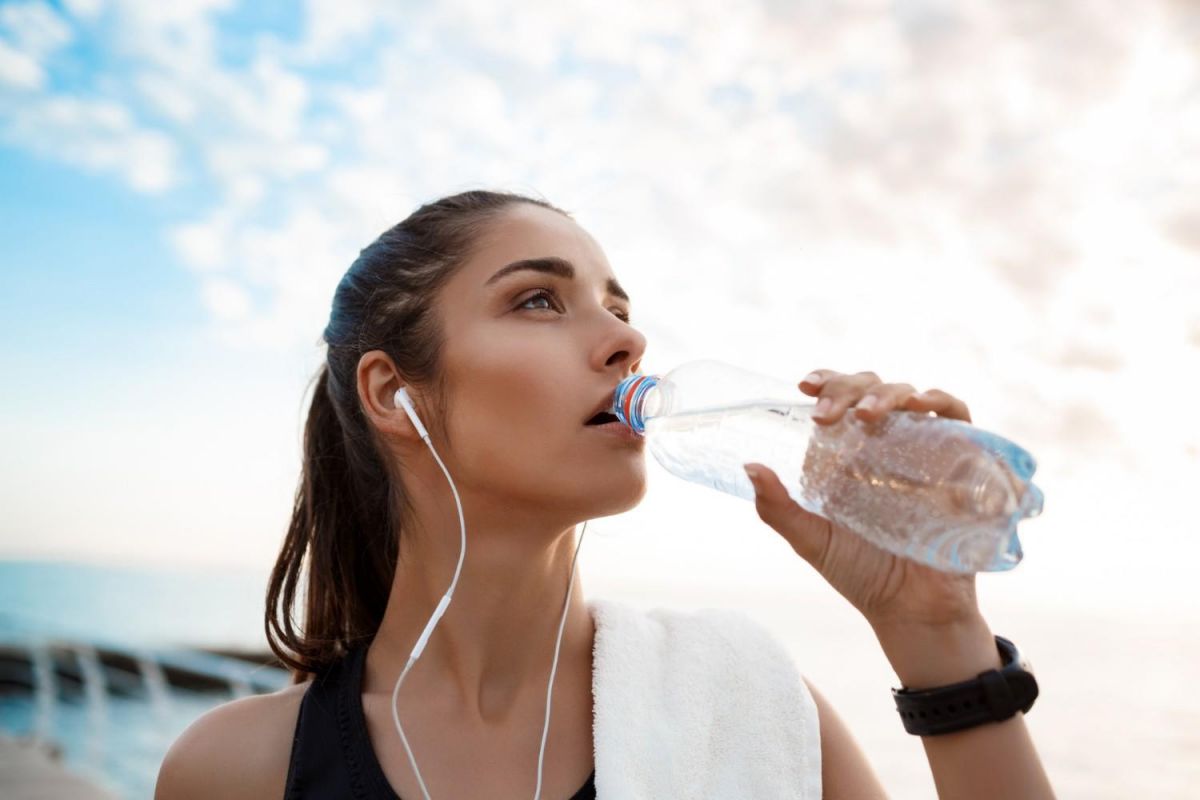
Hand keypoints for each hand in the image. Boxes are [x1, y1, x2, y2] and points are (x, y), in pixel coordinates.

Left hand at [743, 369, 981, 632]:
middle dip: (849, 388)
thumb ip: (777, 508)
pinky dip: (941, 402)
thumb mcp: (811, 540)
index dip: (827, 383)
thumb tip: (749, 466)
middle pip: (871, 390)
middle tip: (827, 412)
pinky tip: (921, 407)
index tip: (805, 385)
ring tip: (866, 414)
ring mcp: (923, 451)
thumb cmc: (861, 575)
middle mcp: (886, 446)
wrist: (913, 611)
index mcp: (849, 455)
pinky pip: (957, 418)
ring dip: (888, 393)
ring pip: (910, 396)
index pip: (839, 401)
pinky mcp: (960, 462)